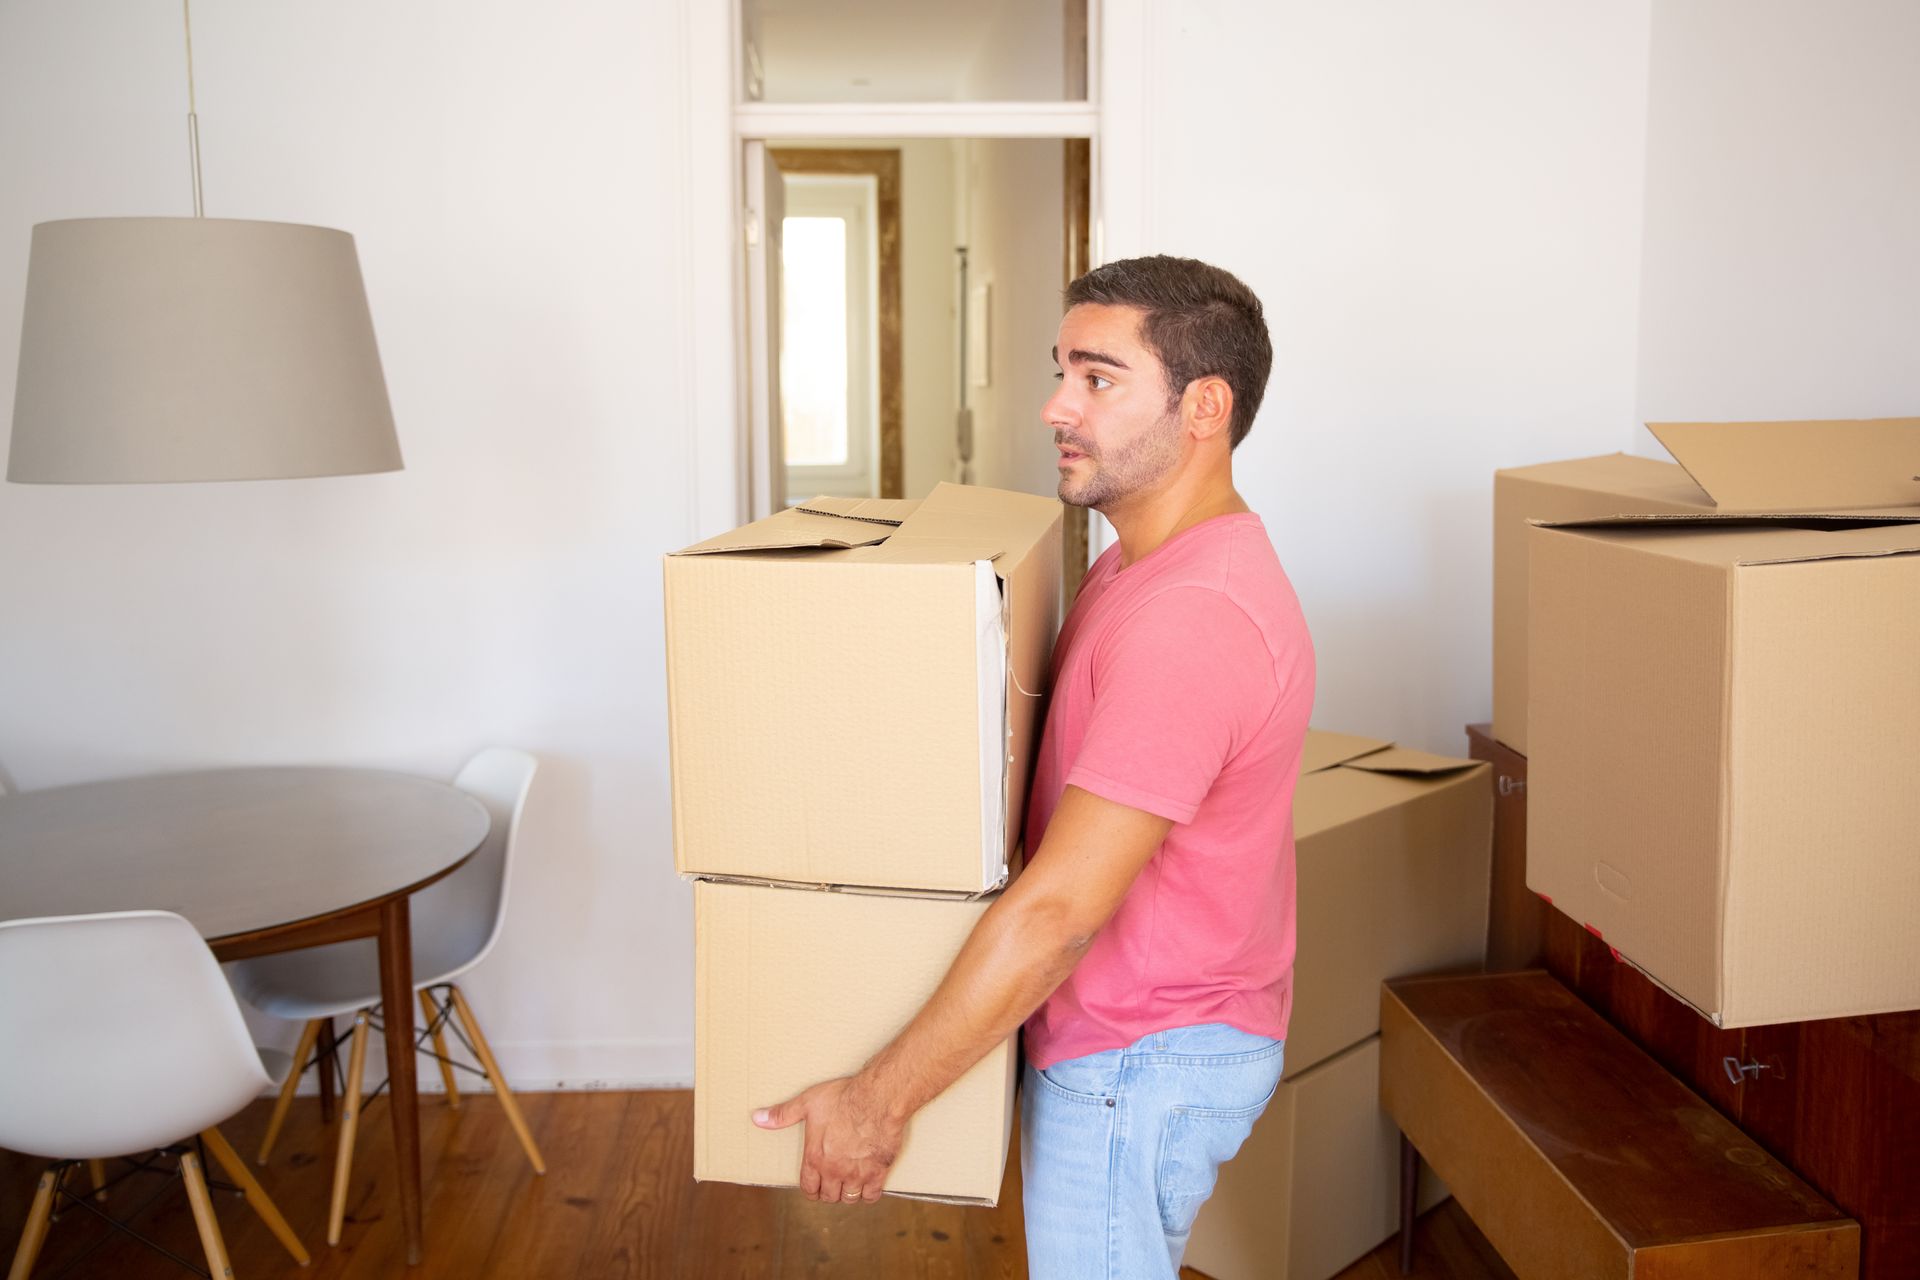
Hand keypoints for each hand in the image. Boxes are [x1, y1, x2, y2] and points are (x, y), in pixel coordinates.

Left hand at [753, 1074, 905, 1203]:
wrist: (875, 1098)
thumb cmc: (842, 1098)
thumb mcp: (807, 1102)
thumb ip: (783, 1114)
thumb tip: (757, 1118)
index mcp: (815, 1158)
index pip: (808, 1188)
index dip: (811, 1190)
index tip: (814, 1187)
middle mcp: (835, 1171)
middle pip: (829, 1195)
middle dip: (829, 1191)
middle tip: (832, 1183)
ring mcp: (857, 1174)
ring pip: (849, 1198)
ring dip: (848, 1194)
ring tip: (849, 1185)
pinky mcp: (878, 1172)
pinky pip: (872, 1195)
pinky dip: (869, 1194)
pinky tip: (868, 1186)